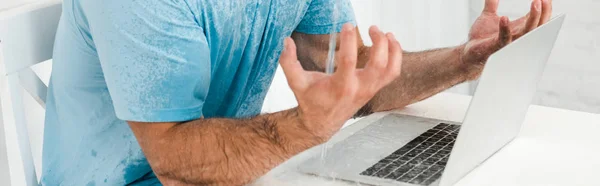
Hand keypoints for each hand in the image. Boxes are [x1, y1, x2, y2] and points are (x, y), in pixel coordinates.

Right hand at [279, 24, 402, 140]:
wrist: (321, 123)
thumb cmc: (311, 101)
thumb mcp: (296, 82)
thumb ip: (288, 61)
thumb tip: (286, 41)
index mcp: (340, 87)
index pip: (348, 61)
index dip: (349, 40)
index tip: (347, 26)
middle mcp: (358, 89)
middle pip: (378, 65)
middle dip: (379, 43)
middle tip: (372, 28)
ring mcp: (369, 90)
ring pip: (390, 70)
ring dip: (393, 50)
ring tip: (386, 34)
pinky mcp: (374, 89)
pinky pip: (392, 73)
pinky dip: (395, 58)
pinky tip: (389, 44)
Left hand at [461, 0, 552, 78]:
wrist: (468, 52)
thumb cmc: (481, 38)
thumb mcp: (488, 16)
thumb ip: (492, 4)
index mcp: (518, 29)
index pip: (538, 19)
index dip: (545, 8)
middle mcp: (517, 36)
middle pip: (538, 26)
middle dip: (543, 12)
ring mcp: (508, 43)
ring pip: (526, 32)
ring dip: (533, 18)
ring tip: (536, 3)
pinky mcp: (496, 47)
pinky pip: (504, 39)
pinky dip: (505, 29)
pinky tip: (504, 18)